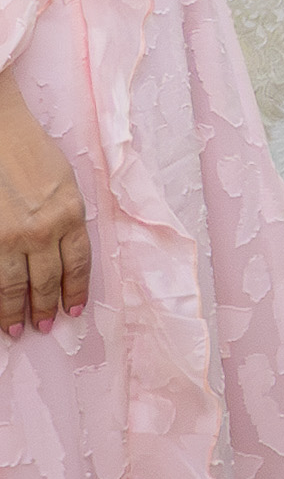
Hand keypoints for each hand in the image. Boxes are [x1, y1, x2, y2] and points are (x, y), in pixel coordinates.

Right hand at [0, 88, 92, 334]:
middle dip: (44, 307)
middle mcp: (42, 229)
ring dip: (14, 311)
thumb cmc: (27, 148)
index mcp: (70, 213)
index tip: (73, 309)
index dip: (74, 290)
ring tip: (14, 330)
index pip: (78, 264)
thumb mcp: (62, 180)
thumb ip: (64, 214)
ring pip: (14, 284)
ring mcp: (10, 234)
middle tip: (40, 327)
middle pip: (46, 280)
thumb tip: (61, 247)